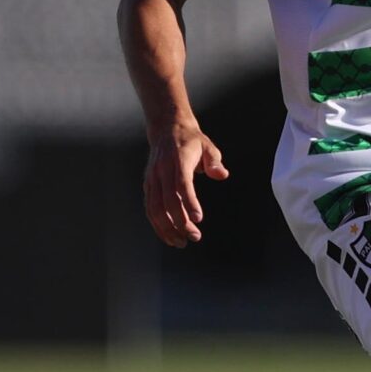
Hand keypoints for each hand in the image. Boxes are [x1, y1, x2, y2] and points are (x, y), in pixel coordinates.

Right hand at [143, 120, 229, 246]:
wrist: (167, 129)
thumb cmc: (191, 141)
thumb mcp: (208, 146)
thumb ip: (214, 161)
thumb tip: (222, 174)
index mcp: (178, 159)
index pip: (182, 183)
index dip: (189, 202)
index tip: (198, 219)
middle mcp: (162, 169)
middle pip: (168, 200)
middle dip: (180, 222)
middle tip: (195, 237)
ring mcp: (152, 178)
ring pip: (155, 208)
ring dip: (167, 228)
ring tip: (181, 242)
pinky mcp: (148, 185)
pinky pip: (150, 208)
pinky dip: (157, 225)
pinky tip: (169, 236)